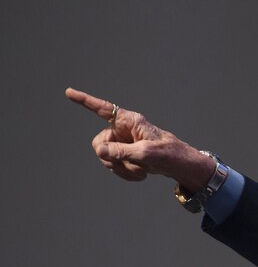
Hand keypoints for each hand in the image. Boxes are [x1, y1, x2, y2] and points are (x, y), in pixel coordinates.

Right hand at [65, 88, 215, 191]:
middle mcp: (122, 129)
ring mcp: (122, 142)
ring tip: (142, 170)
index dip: (85, 101)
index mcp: (129, 121)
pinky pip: (113, 165)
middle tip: (133, 164)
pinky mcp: (124, 153)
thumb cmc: (168, 154)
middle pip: (99, 143)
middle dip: (112, 158)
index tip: (69, 92)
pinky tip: (141, 174)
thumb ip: (121, 152)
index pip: (103, 109)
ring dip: (122, 169)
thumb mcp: (146, 154)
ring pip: (105, 158)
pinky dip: (126, 174)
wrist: (179, 165)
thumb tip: (99, 150)